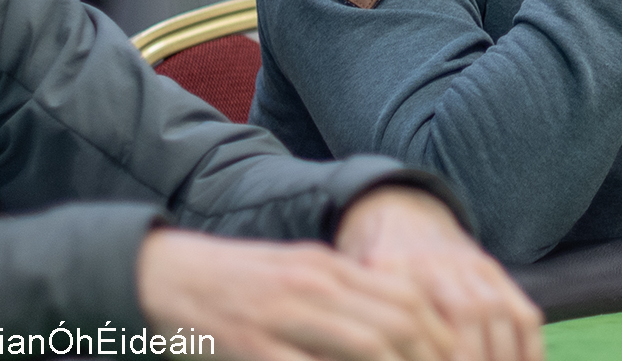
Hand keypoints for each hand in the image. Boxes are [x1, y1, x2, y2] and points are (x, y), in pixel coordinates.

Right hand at [137, 228, 454, 360]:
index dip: (439, 333)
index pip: (406, 297)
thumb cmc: (238, 283)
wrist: (164, 274)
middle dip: (429, 357)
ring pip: (364, 347)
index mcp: (329, 268)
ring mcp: (283, 315)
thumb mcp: (299, 277)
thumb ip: (345, 297)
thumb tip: (398, 323)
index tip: (457, 357)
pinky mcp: (252, 344)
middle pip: (395, 323)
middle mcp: (315, 286)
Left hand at [336, 188, 544, 360]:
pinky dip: (529, 349)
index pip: (416, 325)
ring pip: (498, 315)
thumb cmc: (365, 271)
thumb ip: (359, 331)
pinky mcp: (492, 270)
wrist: (395, 212)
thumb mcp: (350, 292)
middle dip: (474, 360)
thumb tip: (360, 356)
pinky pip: (523, 312)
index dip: (430, 357)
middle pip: (466, 318)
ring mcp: (469, 265)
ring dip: (503, 359)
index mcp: (390, 268)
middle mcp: (434, 264)